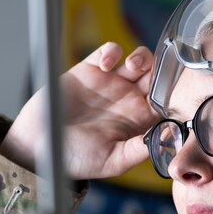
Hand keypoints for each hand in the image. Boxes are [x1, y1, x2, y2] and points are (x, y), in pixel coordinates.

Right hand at [0, 43, 160, 179]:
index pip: (165, 102)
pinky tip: (105, 64)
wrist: (39, 146)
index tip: (173, 94)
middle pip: (156, 76)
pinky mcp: (90, 69)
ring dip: (141, 57)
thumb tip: (165, 138)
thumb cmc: (76, 159)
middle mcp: (127, 100)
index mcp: (138, 121)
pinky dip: (112, 52)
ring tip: (132, 67)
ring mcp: (110, 83)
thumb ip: (139, 150)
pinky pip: (109, 51)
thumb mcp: (113, 161)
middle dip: (161, 70)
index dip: (173, 95)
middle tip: (154, 76)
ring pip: (137, 60)